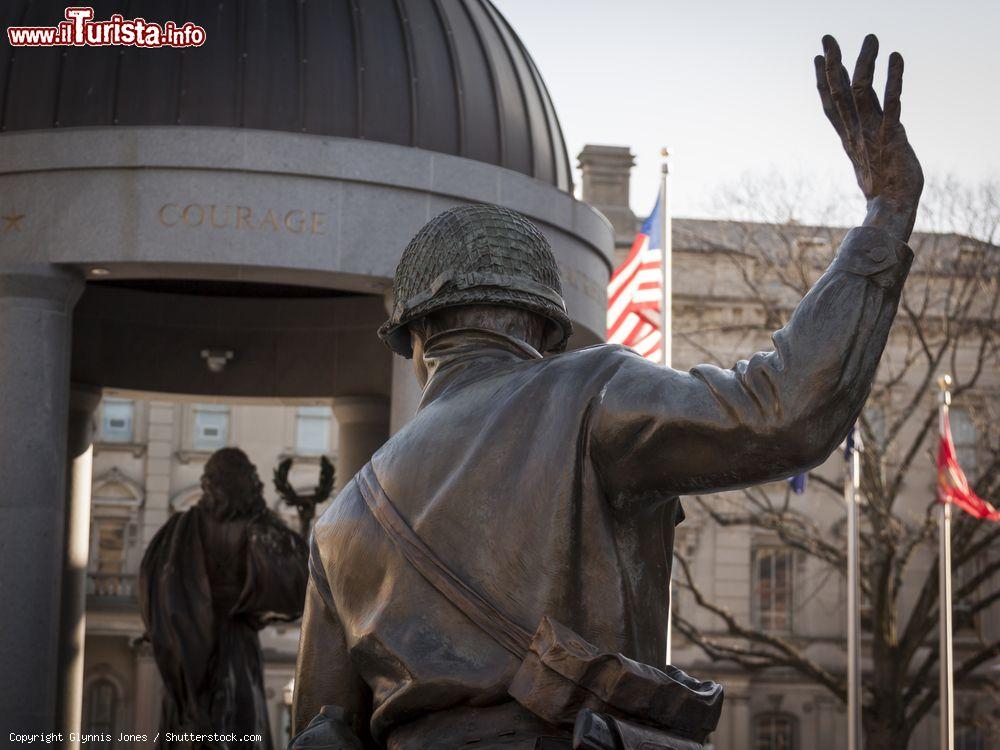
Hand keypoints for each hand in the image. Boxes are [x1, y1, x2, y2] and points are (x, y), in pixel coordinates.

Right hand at [815, 34, 922, 240]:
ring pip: (860, 93)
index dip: (822, 80)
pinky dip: (893, 79)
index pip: (830, 105)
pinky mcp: (891, 138)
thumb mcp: (869, 161)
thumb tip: (864, 138)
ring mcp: (871, 135)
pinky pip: (890, 104)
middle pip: (838, 94)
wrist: (891, 210)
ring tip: (871, 37)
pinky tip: (895, 57)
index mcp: (848, 139)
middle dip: (832, 64)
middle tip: (827, 38)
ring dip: (864, 62)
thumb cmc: (884, 189)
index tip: (817, 58)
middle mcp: (855, 133)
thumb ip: (866, 144)